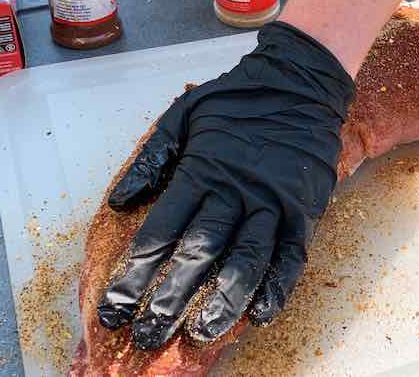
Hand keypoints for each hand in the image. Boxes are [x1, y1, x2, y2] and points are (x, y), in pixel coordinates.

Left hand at [96, 22, 355, 349]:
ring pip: (246, 260)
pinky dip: (277, 288)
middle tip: (146, 337)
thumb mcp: (183, 116)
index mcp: (201, 170)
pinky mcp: (304, 210)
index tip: (114, 308)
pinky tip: (260, 315)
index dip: (134, 273)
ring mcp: (273, 202)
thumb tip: (118, 201)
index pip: (161, 231)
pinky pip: (291, 257)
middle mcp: (235, 190)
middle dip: (168, 299)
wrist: (300, 81)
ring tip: (200, 334)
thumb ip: (151, 159)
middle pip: (198, 252)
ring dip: (222, 302)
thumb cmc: (237, 99)